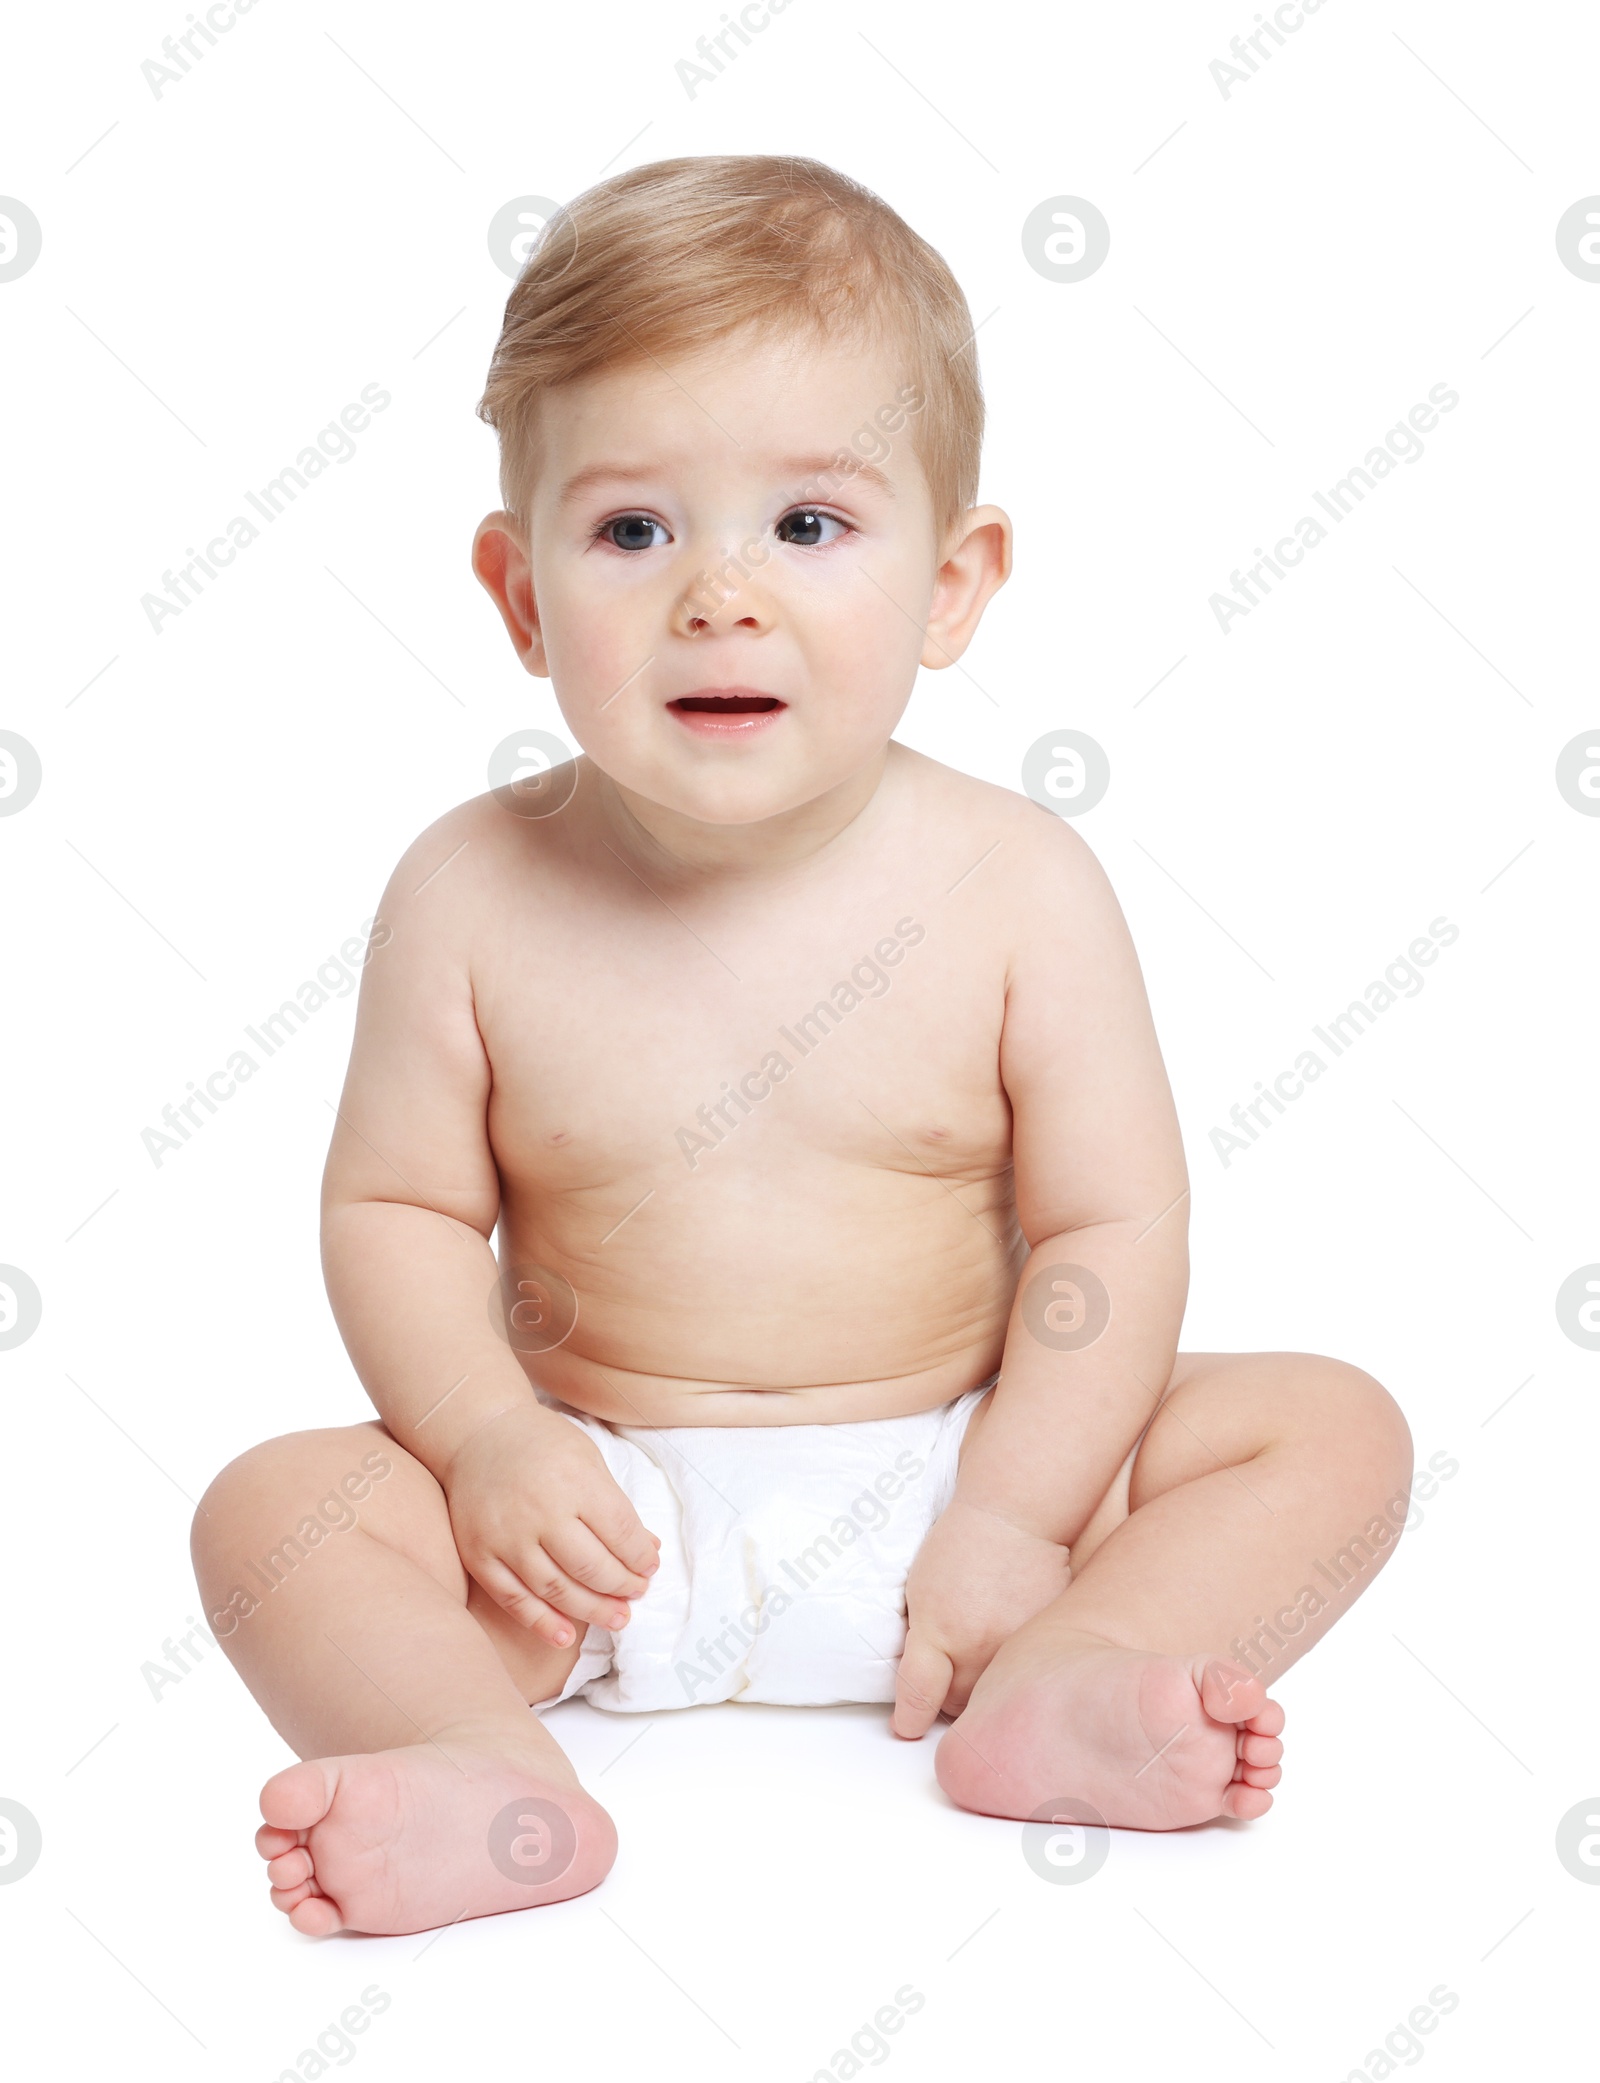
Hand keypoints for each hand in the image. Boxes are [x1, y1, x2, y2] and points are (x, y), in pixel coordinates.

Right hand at [443, 1401, 660, 1647]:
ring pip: (556, 1589)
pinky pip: (514, 1599)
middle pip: (591, 1566)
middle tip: (637, 1594)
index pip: (620, 1532)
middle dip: (622, 1586)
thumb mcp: (587, 1459)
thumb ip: (615, 1506)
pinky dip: (542, 1623)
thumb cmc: (541, 1443)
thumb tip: (648, 1550)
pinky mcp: (479, 1555)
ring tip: (617, 1618)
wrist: (477, 1433)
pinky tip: (567, 1636)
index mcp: (573, 1480)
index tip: (650, 1566)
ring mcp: (506, 1536)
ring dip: (592, 1610)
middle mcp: (539, 1511)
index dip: (641, 1556)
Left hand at [893, 1497, 1071, 1737]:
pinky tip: (1007, 1645)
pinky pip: (1026, 1673)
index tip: (904, 1728)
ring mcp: (1016, 1648)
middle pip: (958, 1707)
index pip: (918, 1694)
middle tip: (944, 1676)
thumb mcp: (920, 1590)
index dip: (908, 1718)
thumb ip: (920, 1640)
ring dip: (983, 1688)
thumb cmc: (959, 1546)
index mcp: (939, 1633)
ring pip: (993, 1695)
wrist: (1014, 1517)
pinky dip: (1015, 1669)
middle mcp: (978, 1649)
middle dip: (947, 1698)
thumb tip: (920, 1679)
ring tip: (978, 1659)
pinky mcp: (1045, 1643)